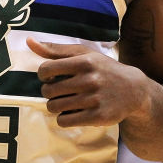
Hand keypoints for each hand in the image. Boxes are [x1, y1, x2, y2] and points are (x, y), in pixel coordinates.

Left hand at [27, 37, 149, 127]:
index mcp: (84, 62)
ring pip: (54, 107)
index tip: (52, 76)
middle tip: (60, 90)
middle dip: (50, 91)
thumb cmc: (102, 69)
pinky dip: (63, 118)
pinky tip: (72, 112)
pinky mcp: (98, 117)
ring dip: (55, 105)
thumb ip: (55, 50)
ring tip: (64, 101)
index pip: (46, 69)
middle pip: (48, 90)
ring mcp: (94, 99)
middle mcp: (90, 80)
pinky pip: (65, 121)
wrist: (134, 90)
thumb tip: (29, 41)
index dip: (44, 75)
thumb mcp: (83, 54)